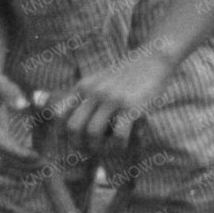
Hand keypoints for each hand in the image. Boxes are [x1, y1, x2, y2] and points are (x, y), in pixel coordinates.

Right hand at [0, 69, 37, 161]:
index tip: (37, 156)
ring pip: (2, 162)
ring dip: (22, 166)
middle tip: (46, 164)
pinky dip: (18, 162)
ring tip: (43, 166)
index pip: (2, 144)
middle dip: (23, 163)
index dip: (19, 153)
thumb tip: (24, 106)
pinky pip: (4, 158)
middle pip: (2, 158)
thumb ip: (9, 92)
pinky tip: (34, 163)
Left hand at [45, 48, 174, 149]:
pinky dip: (119, 147)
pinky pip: (118, 135)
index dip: (62, 134)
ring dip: (99, 149)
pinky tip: (123, 147)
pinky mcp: (131, 106)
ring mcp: (112, 99)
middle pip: (74, 127)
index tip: (73, 142)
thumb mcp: (99, 80)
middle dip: (78, 145)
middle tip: (89, 152)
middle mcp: (94, 92)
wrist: (153, 60)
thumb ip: (85, 95)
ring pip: (93, 133)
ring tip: (107, 152)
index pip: (60, 115)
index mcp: (83, 87)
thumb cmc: (127, 75)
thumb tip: (72, 120)